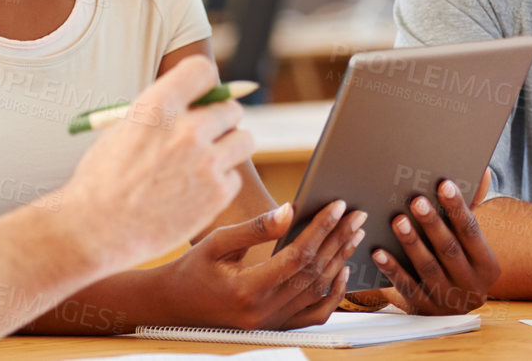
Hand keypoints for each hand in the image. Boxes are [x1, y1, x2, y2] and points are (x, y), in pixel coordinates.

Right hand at [60, 57, 253, 270]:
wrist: (96, 229)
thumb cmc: (102, 180)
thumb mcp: (123, 130)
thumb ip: (160, 114)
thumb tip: (192, 105)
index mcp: (158, 105)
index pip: (202, 71)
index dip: (202, 84)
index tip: (201, 97)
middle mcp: (186, 129)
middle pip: (229, 107)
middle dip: (220, 119)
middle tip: (207, 134)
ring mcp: (205, 162)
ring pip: (244, 140)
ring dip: (229, 147)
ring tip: (206, 162)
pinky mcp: (216, 193)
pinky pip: (234, 177)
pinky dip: (220, 183)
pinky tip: (195, 192)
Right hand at [155, 200, 367, 329]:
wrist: (176, 304)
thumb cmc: (192, 269)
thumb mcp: (216, 241)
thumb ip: (255, 228)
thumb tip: (290, 210)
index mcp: (247, 289)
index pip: (297, 255)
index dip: (321, 228)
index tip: (337, 206)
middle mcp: (264, 311)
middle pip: (314, 271)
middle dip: (338, 239)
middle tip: (356, 214)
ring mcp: (273, 322)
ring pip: (318, 290)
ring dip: (339, 259)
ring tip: (353, 233)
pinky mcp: (277, 326)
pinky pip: (315, 313)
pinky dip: (333, 293)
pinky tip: (341, 270)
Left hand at [371, 172, 499, 314]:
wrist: (451, 312)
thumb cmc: (458, 262)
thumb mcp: (469, 243)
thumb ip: (471, 208)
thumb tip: (484, 172)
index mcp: (487, 266)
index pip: (472, 231)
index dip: (458, 208)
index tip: (443, 184)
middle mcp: (472, 286)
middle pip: (450, 249)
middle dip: (432, 224)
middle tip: (416, 200)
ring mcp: (448, 300)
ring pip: (428, 268)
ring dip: (411, 243)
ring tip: (397, 220)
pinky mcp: (424, 309)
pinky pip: (406, 287)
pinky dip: (392, 268)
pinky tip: (378, 251)